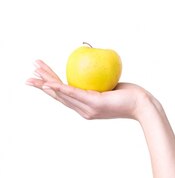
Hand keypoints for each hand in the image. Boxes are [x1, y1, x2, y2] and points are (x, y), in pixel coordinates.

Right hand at [26, 60, 158, 120]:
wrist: (143, 105)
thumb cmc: (130, 95)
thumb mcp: (110, 86)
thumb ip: (99, 82)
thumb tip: (93, 67)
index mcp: (85, 107)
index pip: (64, 96)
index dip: (49, 87)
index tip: (40, 78)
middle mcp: (84, 110)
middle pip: (58, 96)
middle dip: (41, 85)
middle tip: (28, 76)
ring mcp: (88, 108)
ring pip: (62, 94)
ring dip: (46, 83)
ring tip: (35, 74)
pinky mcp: (94, 104)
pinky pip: (74, 93)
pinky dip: (60, 88)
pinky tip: (50, 83)